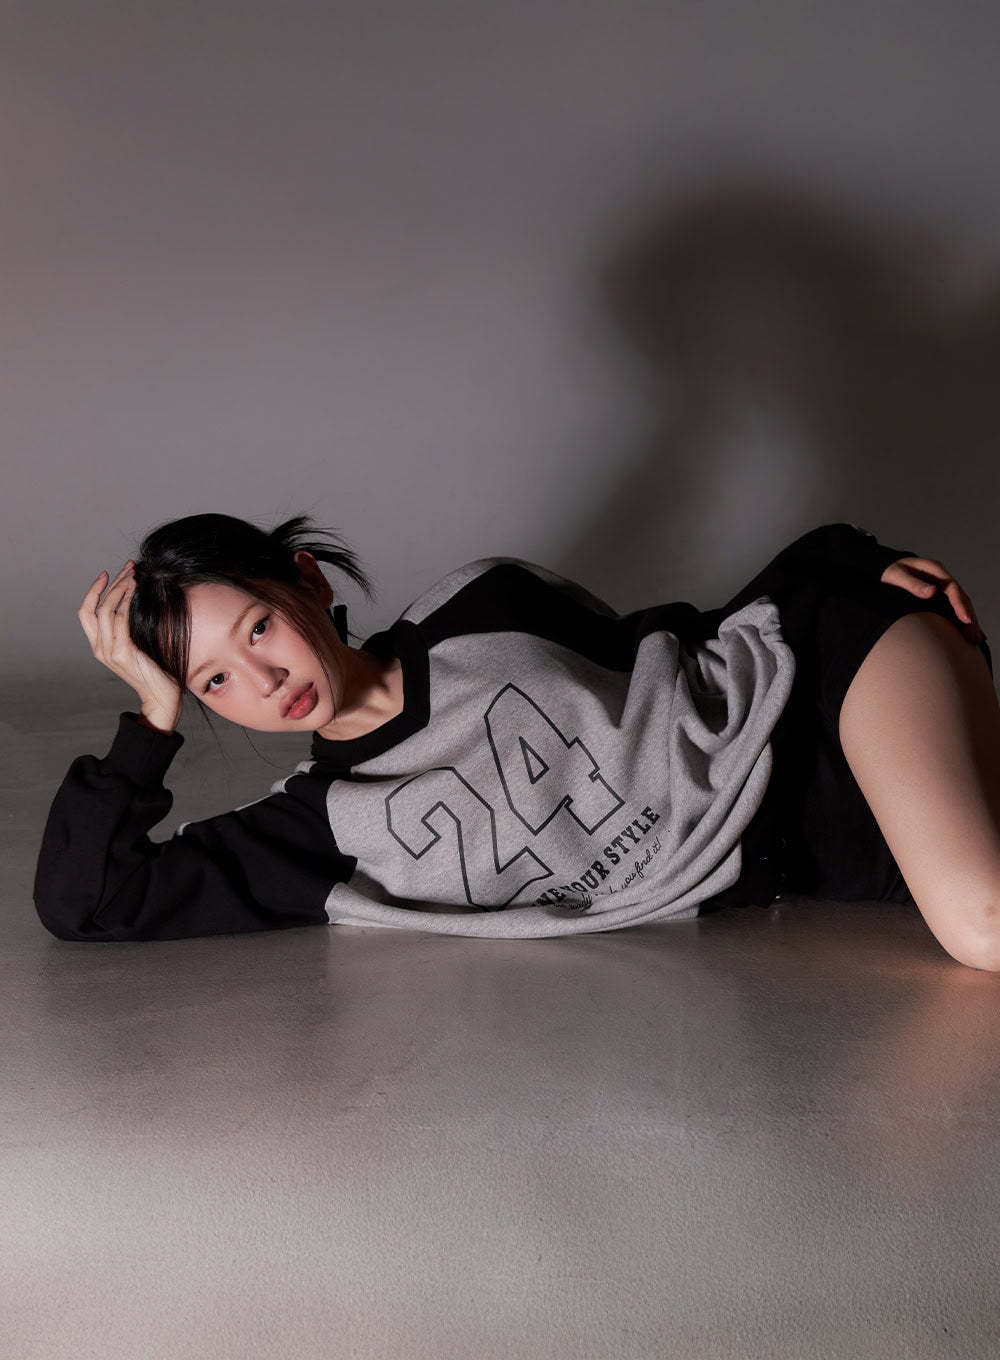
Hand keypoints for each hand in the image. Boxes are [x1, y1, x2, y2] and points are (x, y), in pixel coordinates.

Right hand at [78, 561, 183, 724]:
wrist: (162, 696)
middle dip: (110, 584)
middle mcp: (99, 648)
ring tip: (134, 574)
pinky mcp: (121, 653)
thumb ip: (130, 627)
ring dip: (120, 588)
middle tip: (128, 568)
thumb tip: (137, 598)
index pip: (85, 612)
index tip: (109, 573)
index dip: (93, 590)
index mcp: (99, 645)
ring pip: (106, 610)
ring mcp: (108, 651)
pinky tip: (137, 590)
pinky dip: (126, 601)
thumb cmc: (155, 669)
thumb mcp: (138, 644)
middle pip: (92, 607)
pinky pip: (120, 620)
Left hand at [880, 557, 986, 645]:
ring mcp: (940, 587)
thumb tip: (932, 592)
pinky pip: (951, 608)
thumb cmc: (888, 571)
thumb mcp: (896, 575)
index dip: (960, 604)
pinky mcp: (937, 596)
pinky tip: (965, 633)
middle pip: (960, 597)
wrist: (883, 568)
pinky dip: (959, 620)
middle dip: (969, 617)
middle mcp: (940, 578)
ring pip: (959, 604)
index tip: (965, 619)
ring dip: (967, 621)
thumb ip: (912, 584)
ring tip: (975, 639)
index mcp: (934, 570)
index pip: (952, 587)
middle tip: (974, 636)